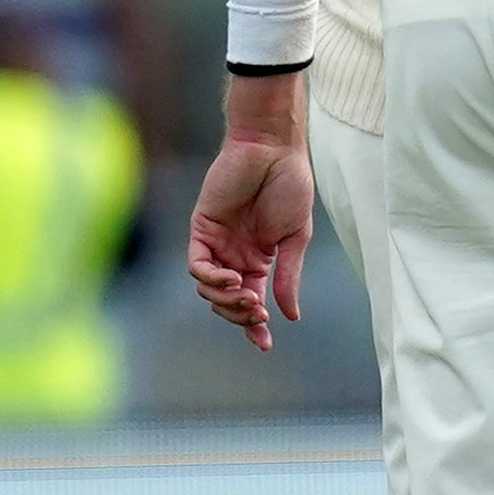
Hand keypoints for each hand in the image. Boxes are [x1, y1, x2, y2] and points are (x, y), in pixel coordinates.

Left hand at [187, 111, 316, 348]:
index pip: (252, 301)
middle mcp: (234, 255)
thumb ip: (288, 276)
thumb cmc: (290, 185)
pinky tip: (231, 279)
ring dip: (226, 300)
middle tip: (258, 314)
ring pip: (209, 289)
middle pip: (227, 301)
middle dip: (241, 315)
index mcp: (259, 259)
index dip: (255, 326)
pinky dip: (211, 279)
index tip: (266, 345)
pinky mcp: (201, 229)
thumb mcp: (296, 238)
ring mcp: (216, 243)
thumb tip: (291, 315)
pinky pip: (197, 265)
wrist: (272, 149)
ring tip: (247, 296)